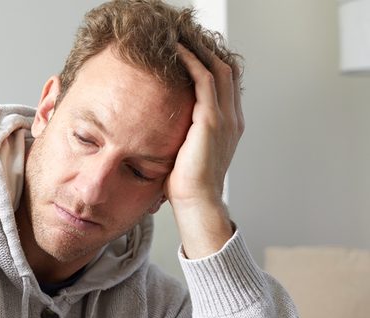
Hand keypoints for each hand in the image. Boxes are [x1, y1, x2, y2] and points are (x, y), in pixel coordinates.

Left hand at [165, 44, 244, 258]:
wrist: (196, 203)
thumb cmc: (186, 186)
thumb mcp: (186, 155)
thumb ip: (183, 139)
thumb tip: (160, 134)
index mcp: (229, 127)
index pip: (227, 85)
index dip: (212, 65)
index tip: (191, 54)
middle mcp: (232, 119)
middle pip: (228, 71)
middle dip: (208, 51)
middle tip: (186, 39)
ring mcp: (225, 119)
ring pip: (219, 70)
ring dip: (200, 51)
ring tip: (181, 39)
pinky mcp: (211, 121)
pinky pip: (205, 80)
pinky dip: (193, 62)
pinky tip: (178, 53)